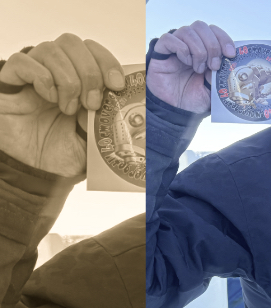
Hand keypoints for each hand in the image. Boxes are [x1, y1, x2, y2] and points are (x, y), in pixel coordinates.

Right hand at [0, 34, 123, 176]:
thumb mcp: (96, 141)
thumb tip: (131, 109)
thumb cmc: (62, 157)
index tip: (117, 85)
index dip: (107, 61)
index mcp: (78, 81)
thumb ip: (110, 122)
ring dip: (67, 79)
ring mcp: (31, 76)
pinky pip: (22, 61)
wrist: (32, 174)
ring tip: (68, 108)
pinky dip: (41, 77)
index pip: (92, 50)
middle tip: (91, 103)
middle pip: (72, 42)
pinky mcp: (9, 83)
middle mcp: (54, 73)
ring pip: (50, 48)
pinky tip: (47, 98)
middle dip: (89, 71)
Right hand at [147, 21, 235, 113]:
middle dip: (212, 45)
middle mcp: (190, 45)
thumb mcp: (215, 88)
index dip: (223, 38)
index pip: (214, 31)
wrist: (175, 110)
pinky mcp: (161, 51)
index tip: (230, 54)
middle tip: (214, 65)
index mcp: (204, 50)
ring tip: (198, 68)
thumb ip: (222, 75)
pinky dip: (182, 49)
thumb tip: (231, 63)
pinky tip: (185, 63)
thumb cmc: (194, 98)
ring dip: (198, 50)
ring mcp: (175, 47)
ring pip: (187, 30)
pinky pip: (169, 38)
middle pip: (201, 26)